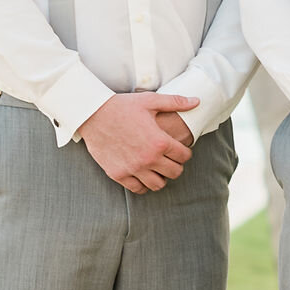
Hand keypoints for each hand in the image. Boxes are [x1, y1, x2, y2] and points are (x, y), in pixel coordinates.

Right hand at [77, 93, 198, 192]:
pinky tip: (143, 174)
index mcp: (160, 141)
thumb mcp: (150, 101)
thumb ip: (176, 102)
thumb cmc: (122, 106)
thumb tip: (197, 101)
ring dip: (161, 177)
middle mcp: (149, 158)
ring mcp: (133, 169)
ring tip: (157, 168)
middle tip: (169, 158)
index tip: (179, 149)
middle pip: (175, 172)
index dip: (185, 152)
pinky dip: (143, 184)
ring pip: (159, 185)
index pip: (184, 156)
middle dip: (175, 165)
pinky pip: (138, 188)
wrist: (92, 114)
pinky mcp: (119, 174)